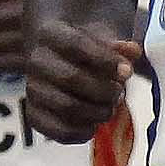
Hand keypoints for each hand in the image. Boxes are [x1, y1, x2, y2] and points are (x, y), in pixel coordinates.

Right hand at [21, 20, 136, 143]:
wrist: (63, 63)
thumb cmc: (87, 52)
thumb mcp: (103, 40)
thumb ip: (119, 47)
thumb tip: (132, 52)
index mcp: (51, 33)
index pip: (75, 44)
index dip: (104, 60)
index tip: (127, 72)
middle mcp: (36, 60)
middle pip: (71, 78)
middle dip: (104, 90)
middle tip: (119, 93)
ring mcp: (32, 88)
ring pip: (67, 106)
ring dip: (97, 112)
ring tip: (109, 108)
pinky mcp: (34, 115)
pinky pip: (58, 131)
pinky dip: (83, 132)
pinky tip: (94, 124)